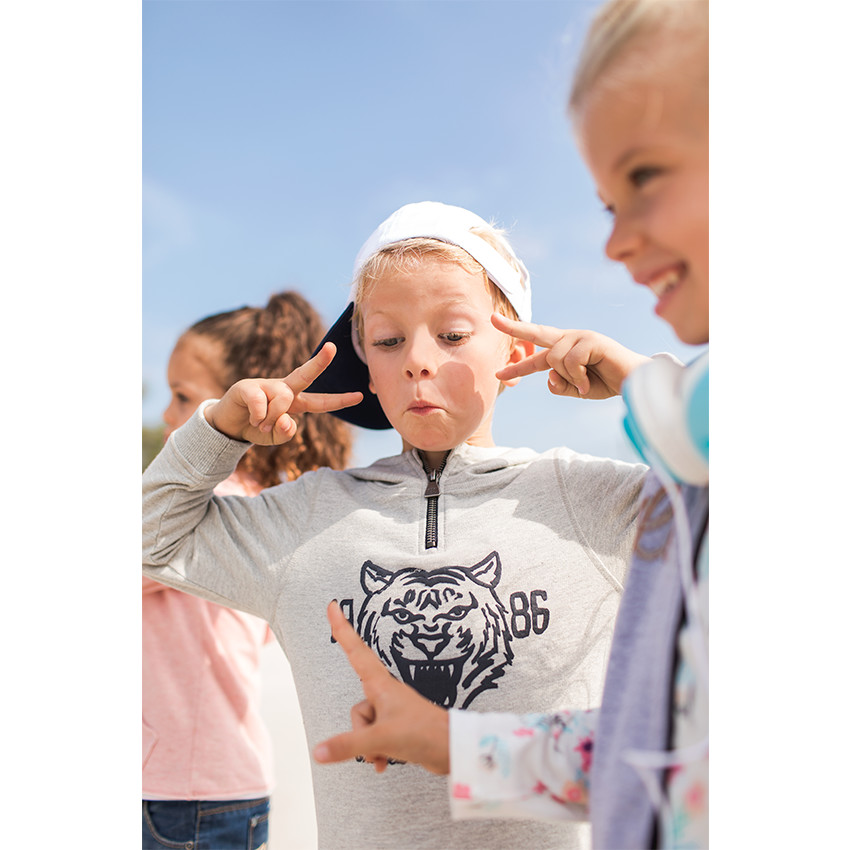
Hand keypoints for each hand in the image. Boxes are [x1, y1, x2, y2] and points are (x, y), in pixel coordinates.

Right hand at [204, 343, 362, 444]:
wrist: (227, 426)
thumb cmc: (255, 428)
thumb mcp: (273, 437)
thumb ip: (285, 433)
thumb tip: (288, 421)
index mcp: (295, 402)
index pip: (320, 402)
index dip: (339, 401)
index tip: (360, 396)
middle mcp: (283, 389)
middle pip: (304, 374)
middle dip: (319, 362)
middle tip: (332, 348)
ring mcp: (265, 385)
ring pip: (283, 398)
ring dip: (273, 417)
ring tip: (260, 425)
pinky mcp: (247, 386)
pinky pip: (260, 403)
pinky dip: (257, 416)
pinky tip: (251, 418)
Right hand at [313, 601, 450, 774]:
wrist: (453, 748)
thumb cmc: (424, 733)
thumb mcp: (380, 739)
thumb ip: (348, 745)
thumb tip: (320, 752)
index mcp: (381, 685)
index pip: (355, 650)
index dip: (342, 629)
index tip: (333, 606)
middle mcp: (385, 694)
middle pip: (357, 709)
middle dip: (358, 732)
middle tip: (376, 744)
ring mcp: (392, 711)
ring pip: (365, 727)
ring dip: (370, 746)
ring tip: (386, 753)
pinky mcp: (398, 728)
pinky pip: (376, 738)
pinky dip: (377, 752)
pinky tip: (384, 763)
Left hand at [492, 314, 650, 397]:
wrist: (633, 383)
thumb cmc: (606, 383)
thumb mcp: (576, 389)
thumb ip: (559, 385)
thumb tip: (547, 377)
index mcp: (564, 349)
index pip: (536, 352)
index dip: (517, 365)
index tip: (499, 372)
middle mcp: (570, 338)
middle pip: (537, 332)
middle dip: (513, 328)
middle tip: (493, 320)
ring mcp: (581, 336)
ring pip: (553, 358)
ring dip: (568, 378)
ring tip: (584, 384)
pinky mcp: (592, 340)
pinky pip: (570, 361)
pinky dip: (577, 377)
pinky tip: (589, 383)